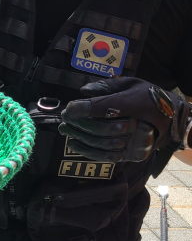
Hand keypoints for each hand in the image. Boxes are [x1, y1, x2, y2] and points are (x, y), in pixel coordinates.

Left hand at [59, 77, 190, 162]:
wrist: (177, 118)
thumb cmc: (152, 96)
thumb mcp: (132, 83)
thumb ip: (108, 86)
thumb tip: (84, 91)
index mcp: (132, 104)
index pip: (100, 108)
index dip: (80, 109)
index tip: (67, 109)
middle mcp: (133, 124)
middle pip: (97, 126)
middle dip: (76, 123)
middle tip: (64, 118)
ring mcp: (134, 142)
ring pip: (99, 143)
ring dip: (78, 137)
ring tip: (65, 130)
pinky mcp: (133, 154)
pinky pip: (106, 156)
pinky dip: (87, 151)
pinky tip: (74, 145)